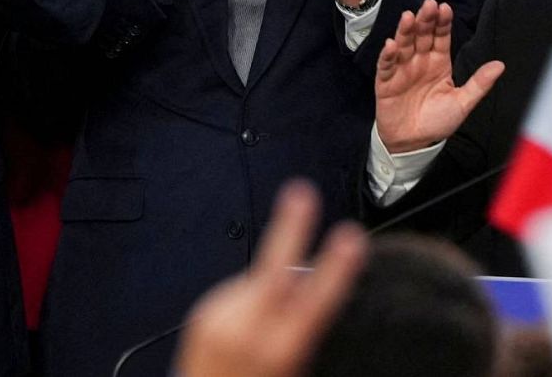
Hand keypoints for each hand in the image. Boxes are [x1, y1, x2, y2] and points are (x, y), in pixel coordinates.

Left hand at [175, 181, 366, 376]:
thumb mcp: (296, 365)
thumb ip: (309, 328)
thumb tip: (320, 286)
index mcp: (279, 349)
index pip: (314, 301)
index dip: (336, 265)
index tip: (350, 238)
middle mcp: (245, 333)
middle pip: (271, 270)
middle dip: (290, 227)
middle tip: (301, 192)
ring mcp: (218, 322)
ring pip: (258, 278)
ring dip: (274, 281)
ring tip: (275, 315)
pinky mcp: (201, 316)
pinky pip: (239, 290)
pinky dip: (253, 293)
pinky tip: (252, 319)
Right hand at [375, 0, 502, 152]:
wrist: (414, 143)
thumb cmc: (438, 121)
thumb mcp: (463, 102)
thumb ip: (479, 83)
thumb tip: (500, 65)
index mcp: (439, 63)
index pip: (441, 38)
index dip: (442, 23)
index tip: (445, 8)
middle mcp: (420, 62)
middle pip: (422, 36)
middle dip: (425, 20)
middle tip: (429, 5)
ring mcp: (402, 71)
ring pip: (403, 46)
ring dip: (405, 31)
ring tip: (408, 17)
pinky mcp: (385, 83)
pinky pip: (385, 67)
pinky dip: (387, 56)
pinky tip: (391, 45)